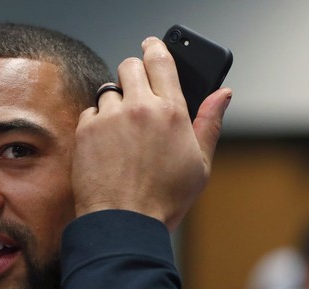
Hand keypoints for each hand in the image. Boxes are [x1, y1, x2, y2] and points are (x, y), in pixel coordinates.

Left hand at [72, 37, 231, 230]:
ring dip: (115, 103)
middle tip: (137, 91)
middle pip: (130, 66)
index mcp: (172, 111)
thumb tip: (223, 94)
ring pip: (108, 90)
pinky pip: (90, 112)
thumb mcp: (200, 164)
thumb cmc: (164, 200)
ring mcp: (109, 118)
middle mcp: (139, 107)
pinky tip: (107, 146)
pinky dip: (96, 123)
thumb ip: (210, 123)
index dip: (156, 48)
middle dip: (133, 74)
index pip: (161, 60)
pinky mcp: (85, 131)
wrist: (124, 223)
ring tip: (123, 132)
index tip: (152, 45)